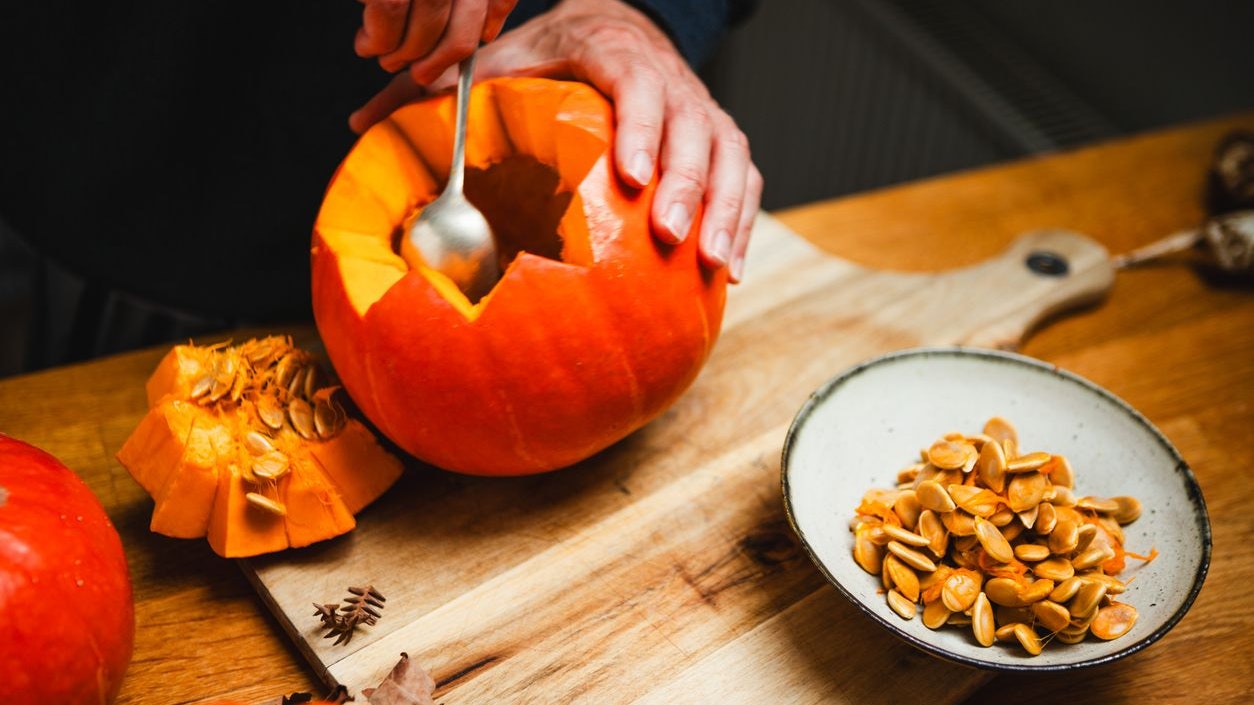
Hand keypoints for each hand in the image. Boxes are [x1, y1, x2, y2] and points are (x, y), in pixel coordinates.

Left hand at [351, 0, 761, 281]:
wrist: (618, 31)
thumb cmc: (553, 55)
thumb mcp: (500, 61)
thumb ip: (440, 91)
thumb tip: (360, 123)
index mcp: (615, 54)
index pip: (641, 84)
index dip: (645, 127)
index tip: (633, 176)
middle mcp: (671, 81)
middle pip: (696, 128)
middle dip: (688, 184)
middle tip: (668, 236)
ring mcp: (703, 112)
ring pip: (730, 158)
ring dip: (724, 212)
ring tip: (712, 264)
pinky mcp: (721, 144)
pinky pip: (746, 182)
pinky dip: (743, 224)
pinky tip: (728, 273)